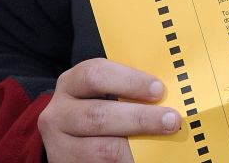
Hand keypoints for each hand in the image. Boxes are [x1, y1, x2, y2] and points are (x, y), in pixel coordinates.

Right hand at [38, 58, 180, 161]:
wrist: (70, 135)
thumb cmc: (97, 104)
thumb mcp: (103, 90)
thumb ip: (127, 87)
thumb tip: (167, 91)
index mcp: (71, 83)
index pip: (96, 74)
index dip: (129, 81)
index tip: (158, 90)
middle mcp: (58, 113)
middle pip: (100, 115)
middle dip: (140, 118)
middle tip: (171, 120)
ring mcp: (59, 145)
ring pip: (101, 148)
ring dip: (135, 148)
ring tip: (160, 145)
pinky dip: (125, 162)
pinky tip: (142, 158)